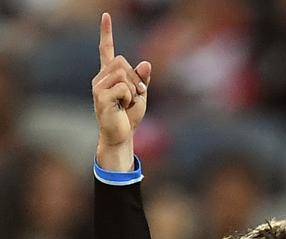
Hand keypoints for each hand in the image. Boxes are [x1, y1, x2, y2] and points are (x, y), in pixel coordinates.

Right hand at [92, 12, 150, 169]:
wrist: (122, 135)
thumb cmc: (129, 116)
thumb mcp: (140, 94)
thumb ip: (142, 78)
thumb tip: (146, 62)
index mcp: (109, 75)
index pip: (106, 50)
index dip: (107, 33)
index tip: (106, 15)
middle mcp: (100, 77)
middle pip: (123, 61)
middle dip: (135, 78)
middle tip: (135, 95)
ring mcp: (98, 86)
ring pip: (123, 74)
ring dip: (133, 89)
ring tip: (126, 103)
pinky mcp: (100, 96)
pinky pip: (123, 87)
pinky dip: (129, 97)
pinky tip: (122, 107)